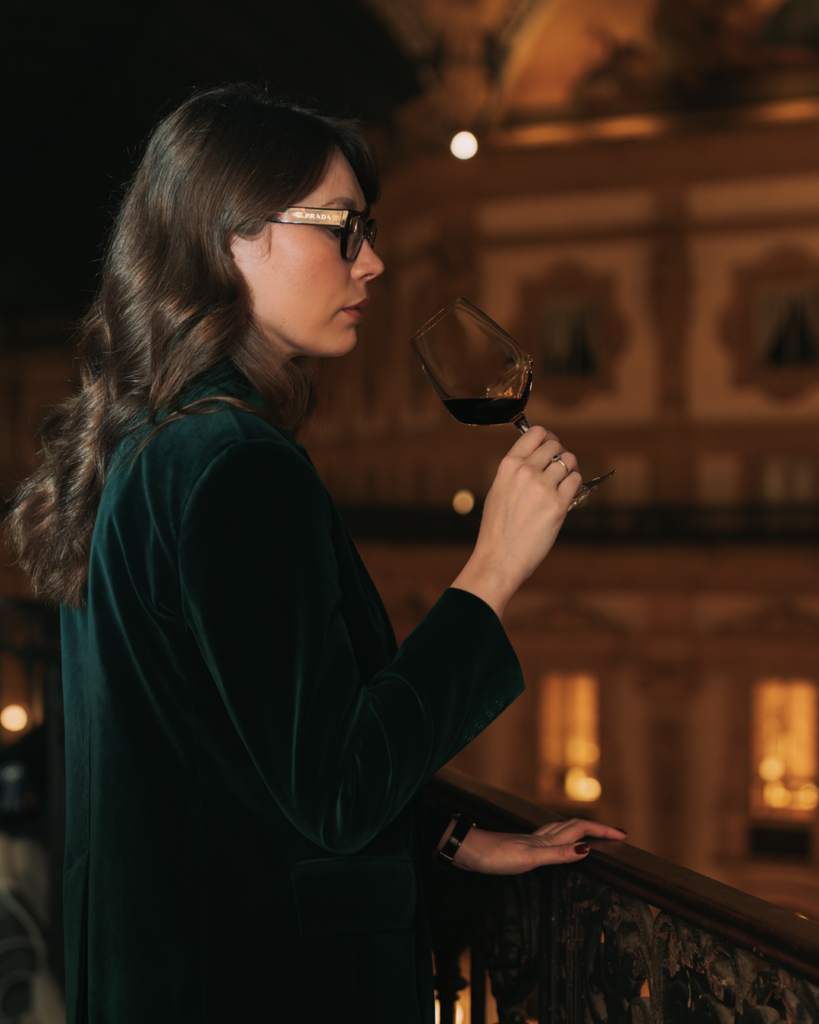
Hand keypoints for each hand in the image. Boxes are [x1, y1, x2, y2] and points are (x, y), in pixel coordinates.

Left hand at [441, 818, 626, 874]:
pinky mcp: (522, 848)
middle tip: (616, 836)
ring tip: (595, 838)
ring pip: (563, 831)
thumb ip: (558, 853)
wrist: (467, 850)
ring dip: (582, 831)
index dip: (603, 831)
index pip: (582, 829)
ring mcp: (531, 841)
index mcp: (546, 839)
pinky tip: (559, 846)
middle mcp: (541, 836)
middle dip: (597, 829)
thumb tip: (587, 849)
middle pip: (575, 826)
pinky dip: (564, 841)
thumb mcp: (529, 858)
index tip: (623, 835)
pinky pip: (552, 840)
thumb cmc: (495, 855)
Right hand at [451, 427, 580, 617]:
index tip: (551, 446)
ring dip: (570, 469)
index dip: (548, 437)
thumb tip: (540, 459)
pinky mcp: (558, 505)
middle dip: (560, 454)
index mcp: (508, 465)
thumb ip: (517, 472)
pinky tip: (567, 494)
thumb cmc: (497, 529)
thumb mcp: (498, 490)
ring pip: (569, 461)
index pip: (536, 433)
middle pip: (556, 445)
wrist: (498, 558)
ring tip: (564, 482)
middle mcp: (525, 471)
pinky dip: (575, 485)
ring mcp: (543, 487)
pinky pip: (576, 481)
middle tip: (559, 469)